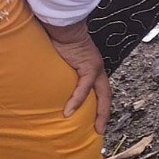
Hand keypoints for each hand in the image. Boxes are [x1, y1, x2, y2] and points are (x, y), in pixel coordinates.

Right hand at [42, 21, 110, 135]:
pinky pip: (84, 86)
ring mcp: (95, 67)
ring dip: (98, 112)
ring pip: (101, 94)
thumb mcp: (63, 66)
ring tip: (93, 127)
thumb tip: (52, 93)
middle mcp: (97, 70)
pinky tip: (69, 111)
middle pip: (106, 96)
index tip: (98, 124)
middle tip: (100, 131)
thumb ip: (64, 78)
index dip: (101, 108)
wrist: (63, 27)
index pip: (101, 92)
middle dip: (104, 114)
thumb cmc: (60, 43)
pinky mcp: (88, 64)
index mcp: (93, 70)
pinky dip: (77, 99)